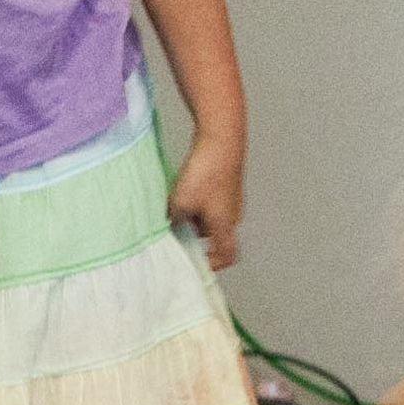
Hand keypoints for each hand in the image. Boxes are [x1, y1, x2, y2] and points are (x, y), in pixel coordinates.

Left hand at [170, 141, 245, 269]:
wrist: (221, 141)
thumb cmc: (206, 174)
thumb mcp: (181, 202)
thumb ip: (175, 219)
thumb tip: (170, 225)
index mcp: (225, 226)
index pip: (227, 255)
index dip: (212, 263)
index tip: (193, 261)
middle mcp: (232, 216)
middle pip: (214, 236)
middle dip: (193, 235)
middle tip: (173, 229)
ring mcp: (230, 200)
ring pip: (209, 217)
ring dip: (192, 217)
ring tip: (174, 206)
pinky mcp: (225, 185)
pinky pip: (210, 202)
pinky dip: (196, 202)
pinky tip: (181, 190)